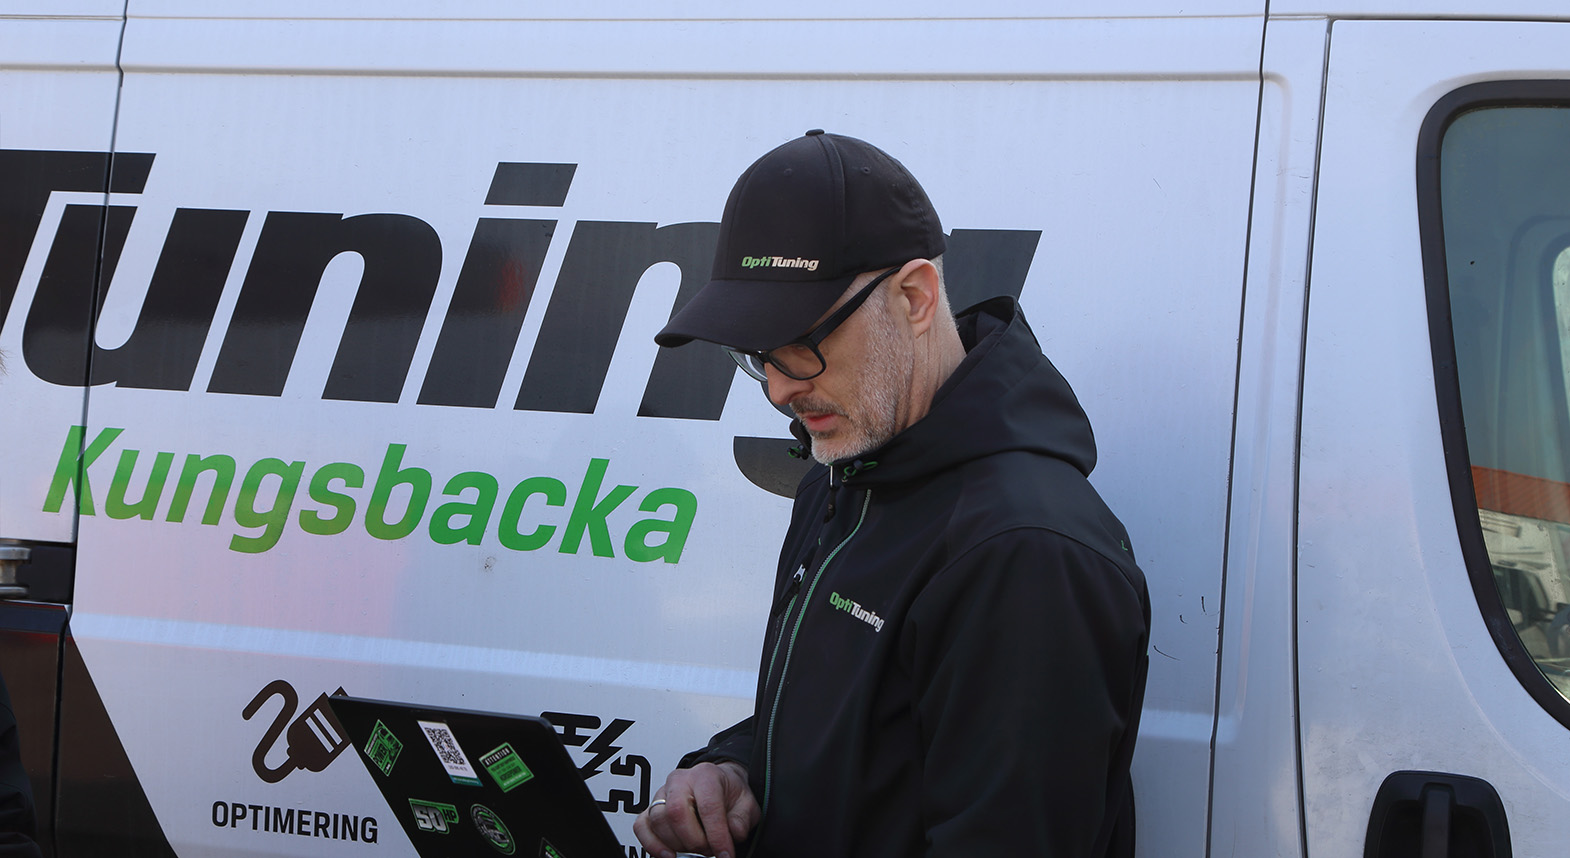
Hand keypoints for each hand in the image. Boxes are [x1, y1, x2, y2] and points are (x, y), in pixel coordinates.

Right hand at [633, 761, 759, 857]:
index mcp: (705, 775)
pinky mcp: (650, 809)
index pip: (707, 806)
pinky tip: (669, 854)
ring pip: (658, 821)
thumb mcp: (747, 803)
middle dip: (695, 840)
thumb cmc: (729, 793)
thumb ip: (742, 819)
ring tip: (697, 848)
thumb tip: (732, 833)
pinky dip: (652, 845)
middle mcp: (679, 781)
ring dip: (678, 844)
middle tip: (710, 850)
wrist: (719, 784)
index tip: (725, 854)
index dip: (717, 835)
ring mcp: (661, 793)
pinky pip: (641, 827)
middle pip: (676, 812)